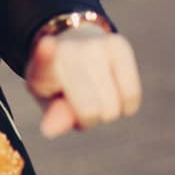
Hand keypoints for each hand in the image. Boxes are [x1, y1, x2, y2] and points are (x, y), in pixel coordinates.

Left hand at [25, 23, 141, 136]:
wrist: (74, 45)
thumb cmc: (58, 82)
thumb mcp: (49, 101)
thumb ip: (53, 114)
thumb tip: (50, 130)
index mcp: (43, 65)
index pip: (45, 62)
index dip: (45, 55)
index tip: (46, 45)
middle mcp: (70, 50)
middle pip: (91, 112)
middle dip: (87, 118)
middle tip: (79, 101)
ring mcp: (96, 44)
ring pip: (114, 108)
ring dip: (106, 111)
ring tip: (93, 93)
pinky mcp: (119, 45)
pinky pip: (131, 96)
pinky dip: (125, 105)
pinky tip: (112, 91)